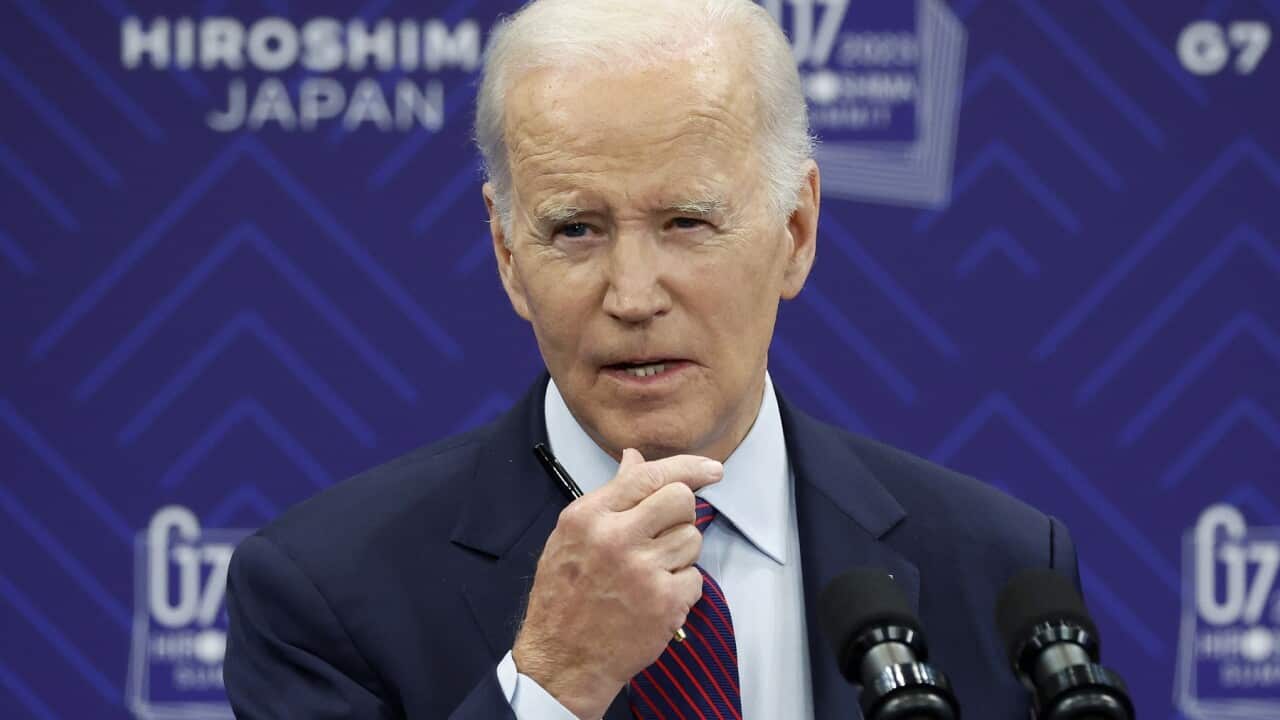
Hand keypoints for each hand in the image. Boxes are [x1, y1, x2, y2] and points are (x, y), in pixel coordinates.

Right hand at [512, 448, 722, 718]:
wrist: (561, 660)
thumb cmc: (564, 596)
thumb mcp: (572, 536)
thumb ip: (610, 497)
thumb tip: (634, 459)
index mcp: (589, 516)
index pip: (648, 475)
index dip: (687, 467)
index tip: (712, 469)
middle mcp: (616, 538)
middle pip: (680, 500)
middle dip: (681, 514)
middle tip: (664, 534)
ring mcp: (642, 571)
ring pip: (692, 539)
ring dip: (680, 555)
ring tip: (650, 574)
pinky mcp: (664, 602)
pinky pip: (696, 578)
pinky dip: (682, 589)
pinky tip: (655, 599)